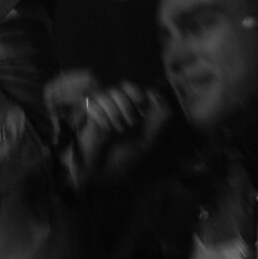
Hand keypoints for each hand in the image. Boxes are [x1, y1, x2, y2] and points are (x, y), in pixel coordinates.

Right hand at [46, 74, 170, 187]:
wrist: (100, 173)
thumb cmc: (123, 161)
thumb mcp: (145, 145)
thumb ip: (157, 125)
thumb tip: (166, 104)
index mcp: (137, 114)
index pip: (141, 91)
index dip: (143, 93)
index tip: (144, 104)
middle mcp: (121, 107)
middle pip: (126, 85)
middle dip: (129, 100)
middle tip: (131, 121)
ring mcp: (105, 108)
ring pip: (111, 91)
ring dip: (116, 111)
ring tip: (117, 130)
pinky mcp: (91, 112)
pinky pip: (96, 100)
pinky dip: (102, 113)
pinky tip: (105, 128)